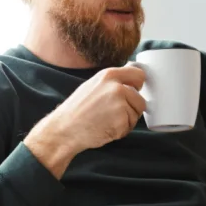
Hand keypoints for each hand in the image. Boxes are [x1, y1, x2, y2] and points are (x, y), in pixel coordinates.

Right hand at [25, 65, 146, 178]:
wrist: (64, 129)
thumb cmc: (76, 110)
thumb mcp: (93, 85)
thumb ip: (112, 81)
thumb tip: (131, 78)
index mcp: (109, 75)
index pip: (139, 74)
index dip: (138, 86)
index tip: (134, 91)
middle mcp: (116, 87)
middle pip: (140, 99)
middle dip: (131, 108)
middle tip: (113, 113)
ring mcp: (120, 104)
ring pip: (136, 114)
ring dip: (126, 121)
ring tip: (107, 121)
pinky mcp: (121, 121)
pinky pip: (129, 127)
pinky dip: (121, 131)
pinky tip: (106, 128)